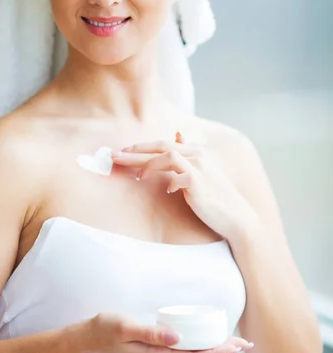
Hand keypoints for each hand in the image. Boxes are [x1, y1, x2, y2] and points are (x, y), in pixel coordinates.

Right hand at [86, 312, 252, 352]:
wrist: (91, 337)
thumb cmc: (108, 328)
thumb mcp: (127, 326)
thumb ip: (151, 333)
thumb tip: (177, 337)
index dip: (217, 352)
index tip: (235, 345)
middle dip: (222, 352)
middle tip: (244, 343)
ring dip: (213, 351)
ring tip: (231, 342)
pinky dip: (199, 348)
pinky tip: (206, 340)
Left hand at [111, 131, 258, 241]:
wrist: (237, 218)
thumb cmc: (217, 198)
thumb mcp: (203, 172)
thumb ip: (188, 155)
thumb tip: (177, 134)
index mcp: (197, 152)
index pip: (164, 143)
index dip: (142, 147)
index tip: (123, 152)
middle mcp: (199, 155)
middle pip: (161, 146)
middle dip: (135, 150)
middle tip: (114, 155)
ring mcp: (200, 167)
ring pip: (166, 156)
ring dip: (145, 162)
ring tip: (132, 173)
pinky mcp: (199, 181)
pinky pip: (176, 174)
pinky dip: (167, 180)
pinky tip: (167, 190)